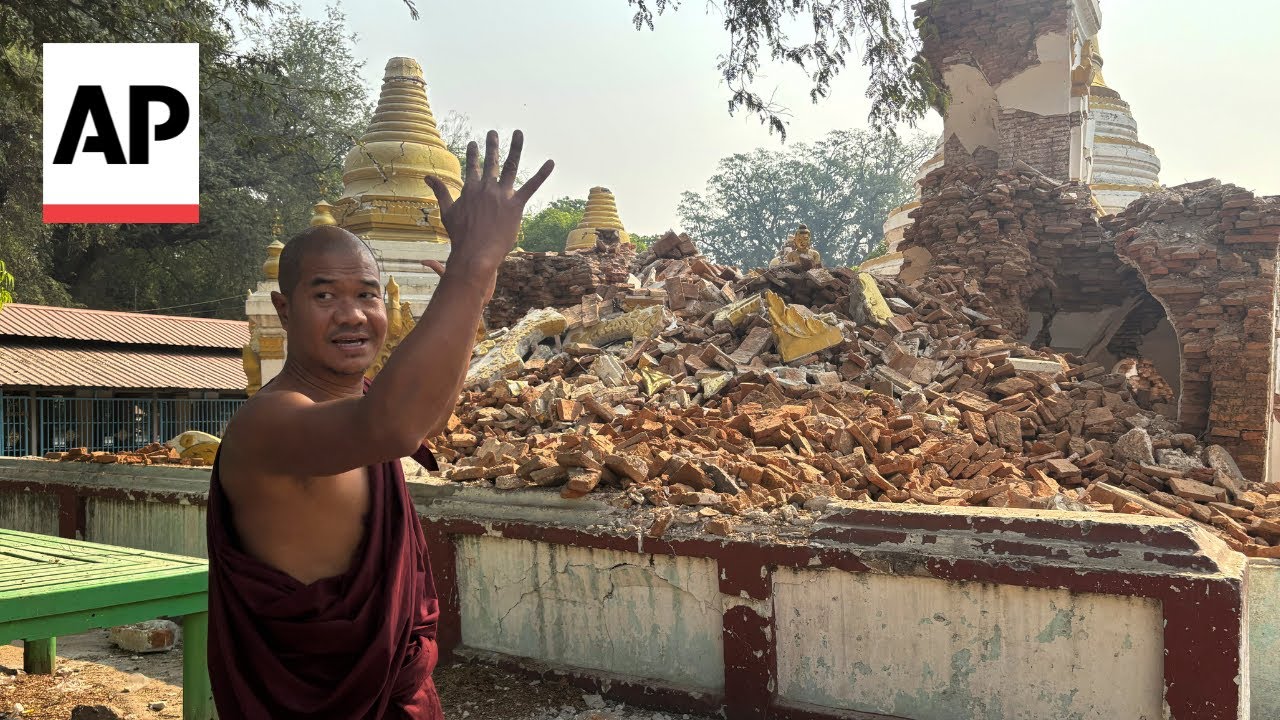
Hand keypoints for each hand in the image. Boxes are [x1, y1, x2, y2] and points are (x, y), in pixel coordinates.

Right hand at [424, 129, 553, 278]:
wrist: (475, 253)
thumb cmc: (460, 236)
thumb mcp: (447, 211)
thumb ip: (440, 191)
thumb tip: (427, 177)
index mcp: (470, 189)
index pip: (472, 166)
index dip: (473, 154)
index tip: (474, 143)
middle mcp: (486, 187)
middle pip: (490, 162)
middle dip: (492, 145)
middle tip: (493, 132)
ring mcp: (502, 195)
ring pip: (510, 166)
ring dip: (515, 148)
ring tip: (518, 133)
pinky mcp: (515, 205)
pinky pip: (531, 186)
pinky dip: (542, 174)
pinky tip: (551, 162)